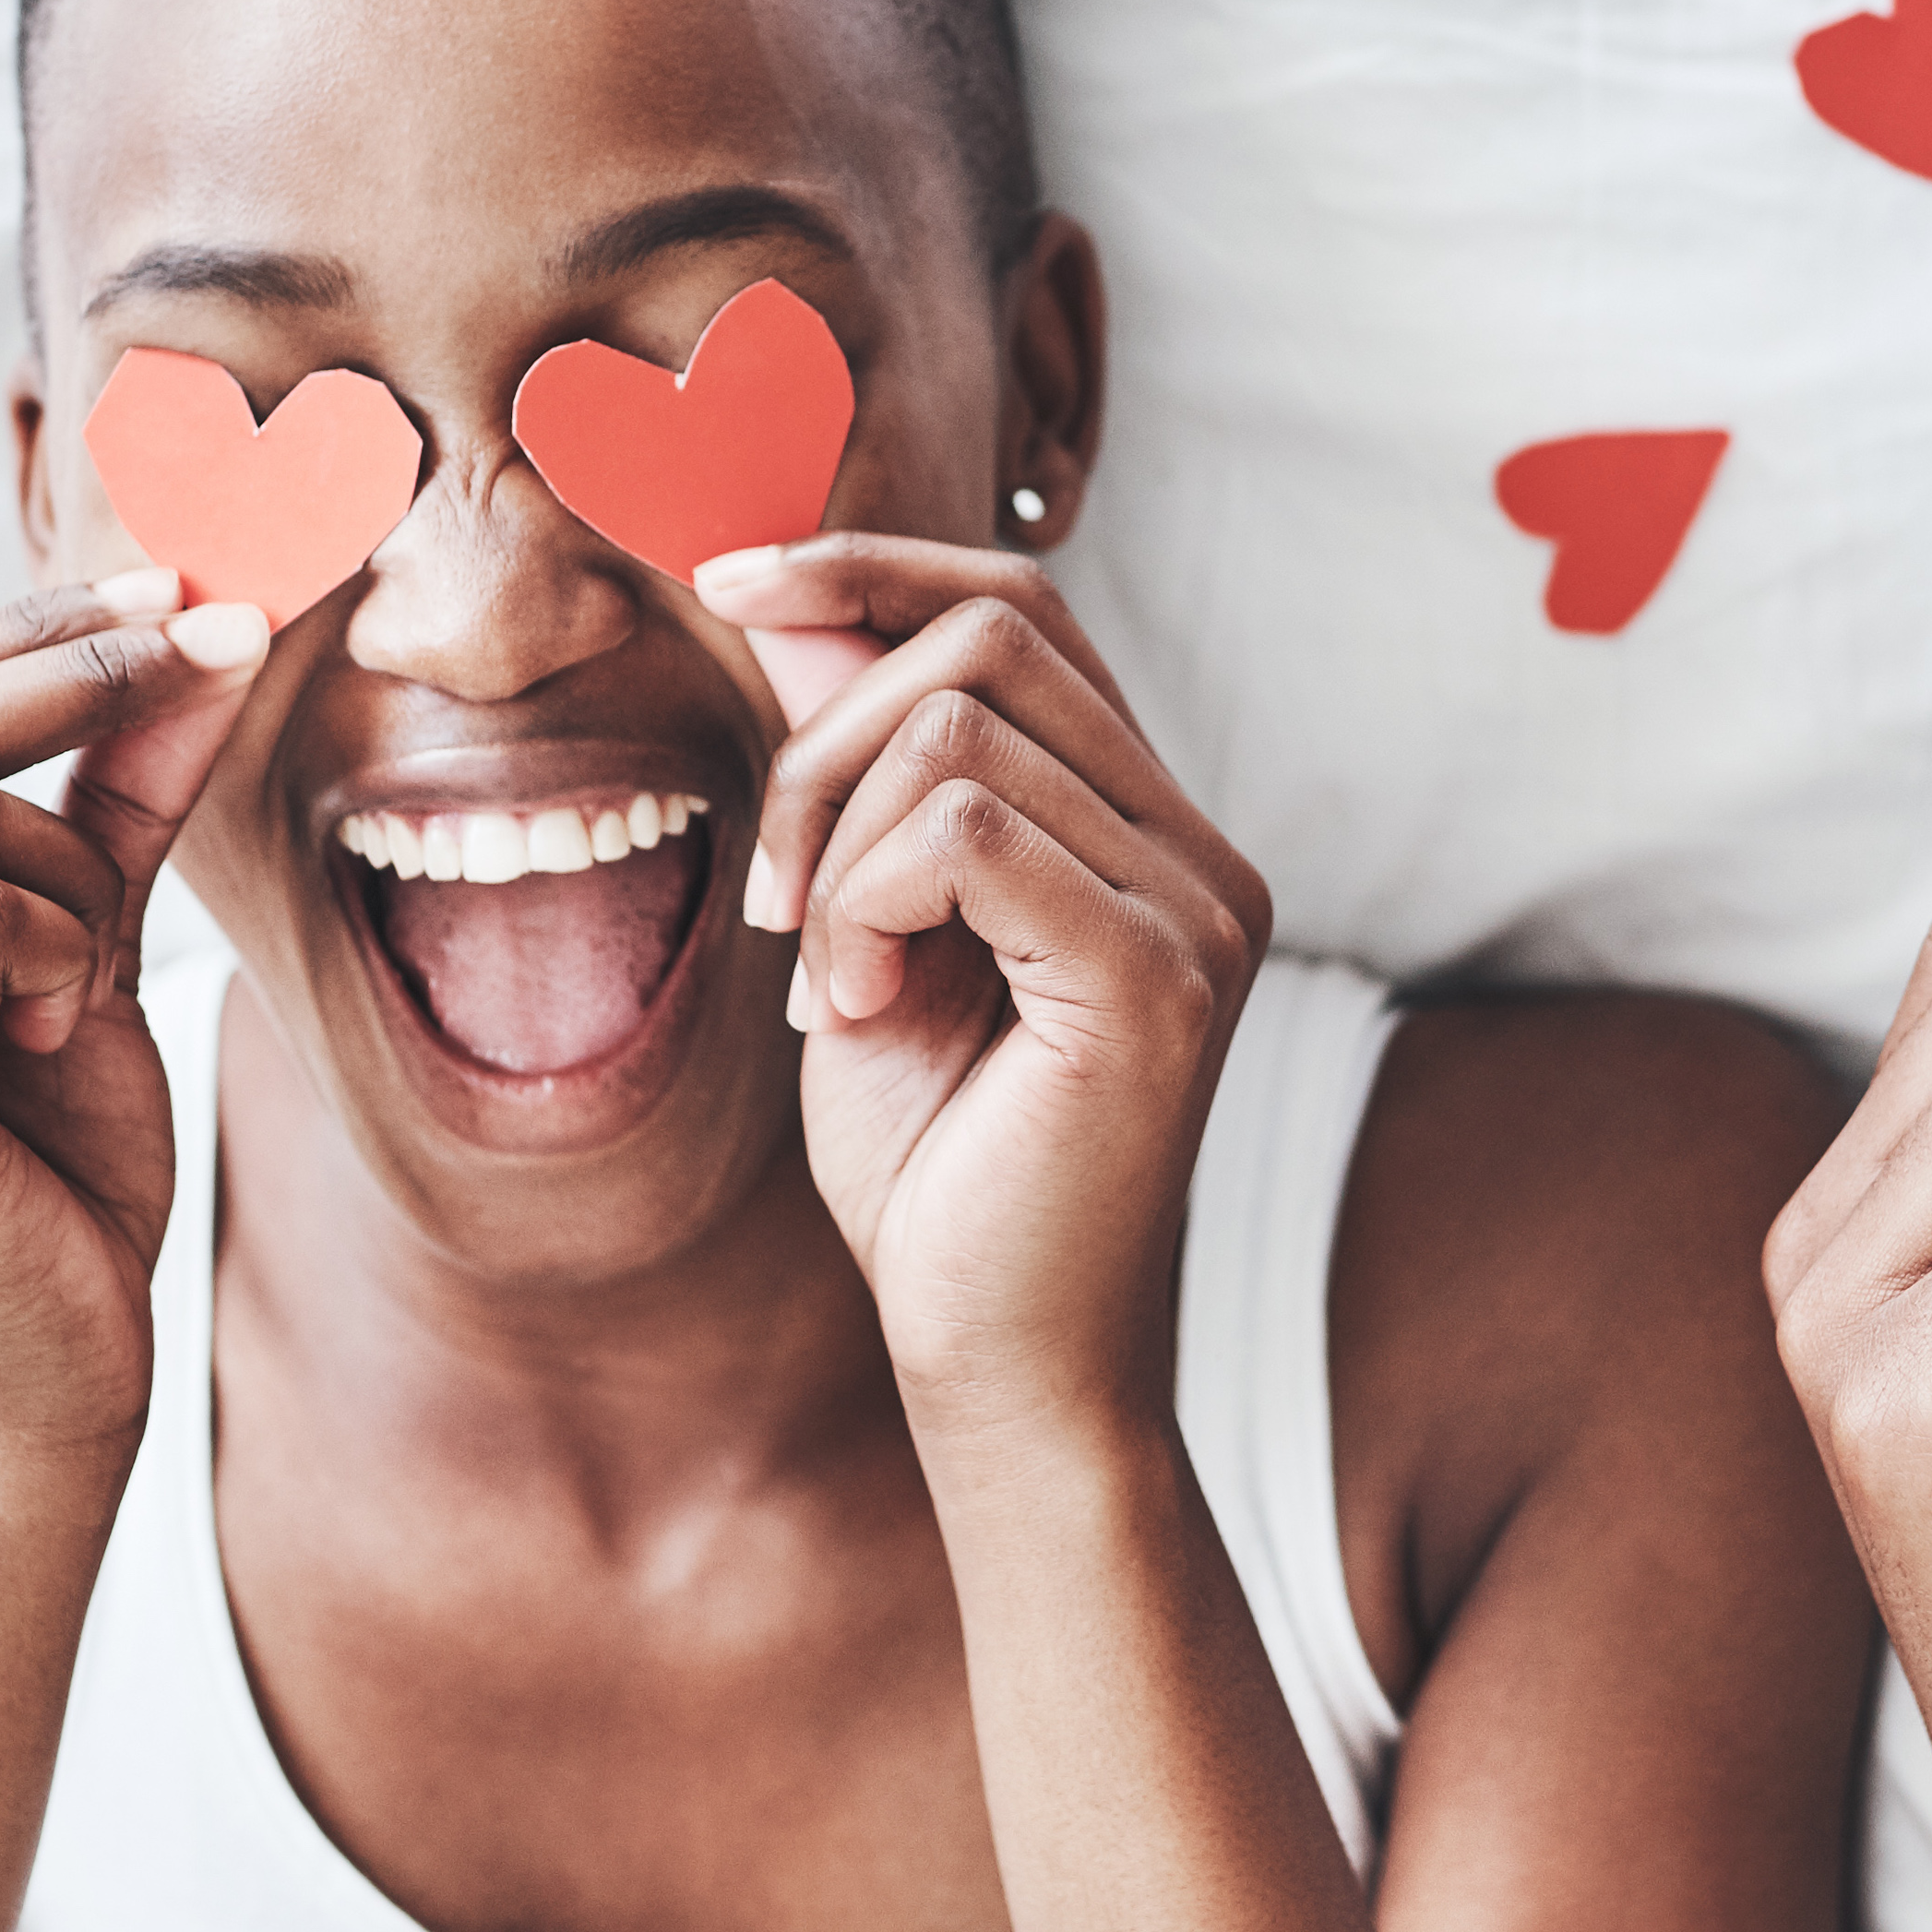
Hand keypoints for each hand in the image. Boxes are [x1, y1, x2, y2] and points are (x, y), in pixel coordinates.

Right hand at [0, 573, 269, 1477]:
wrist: (41, 1403)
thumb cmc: (60, 1187)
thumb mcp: (92, 958)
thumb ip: (117, 806)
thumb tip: (203, 629)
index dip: (29, 626)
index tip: (179, 577)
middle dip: (77, 661)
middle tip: (222, 628)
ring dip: (70, 873)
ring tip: (79, 996)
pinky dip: (58, 953)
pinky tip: (63, 1046)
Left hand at [695, 539, 1270, 1436]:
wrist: (1001, 1365)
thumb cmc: (938, 1174)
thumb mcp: (865, 930)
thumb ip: (848, 765)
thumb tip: (782, 596)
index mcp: (1151, 830)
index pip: (1026, 606)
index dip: (873, 566)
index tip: (730, 581)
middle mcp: (1201, 851)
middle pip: (993, 629)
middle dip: (823, 726)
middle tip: (778, 895)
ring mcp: (1197, 908)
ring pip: (958, 724)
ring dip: (834, 838)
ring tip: (830, 979)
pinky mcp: (1156, 975)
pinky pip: (965, 831)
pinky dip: (867, 904)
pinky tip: (857, 1009)